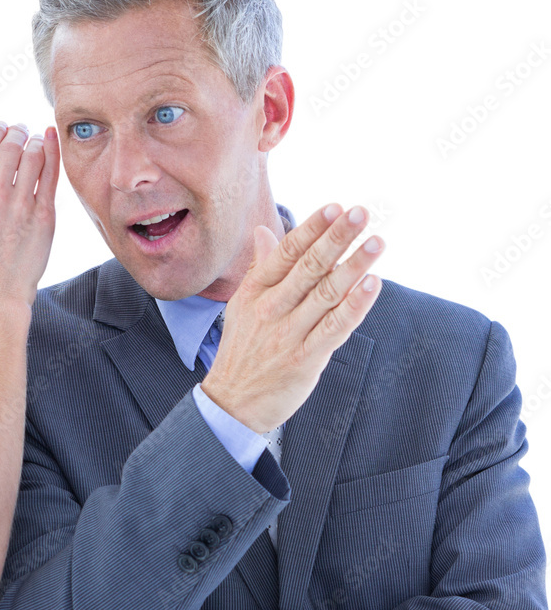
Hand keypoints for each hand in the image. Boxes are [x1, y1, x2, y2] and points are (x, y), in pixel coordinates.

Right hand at [0, 122, 59, 307]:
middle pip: (9, 145)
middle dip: (16, 132)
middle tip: (19, 130)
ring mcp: (20, 205)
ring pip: (32, 154)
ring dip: (34, 141)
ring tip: (33, 141)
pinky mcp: (43, 216)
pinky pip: (50, 173)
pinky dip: (52, 150)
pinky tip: (50, 139)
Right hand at [201, 204, 382, 431]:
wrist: (232, 403)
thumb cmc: (242, 351)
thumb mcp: (241, 306)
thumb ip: (258, 268)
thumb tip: (262, 231)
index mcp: (254, 292)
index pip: (286, 253)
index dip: (312, 228)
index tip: (335, 206)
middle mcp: (270, 309)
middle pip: (309, 267)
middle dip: (337, 238)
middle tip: (362, 213)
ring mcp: (288, 335)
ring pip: (326, 294)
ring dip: (354, 266)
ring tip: (376, 242)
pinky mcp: (305, 359)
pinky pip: (334, 328)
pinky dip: (354, 306)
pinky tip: (372, 285)